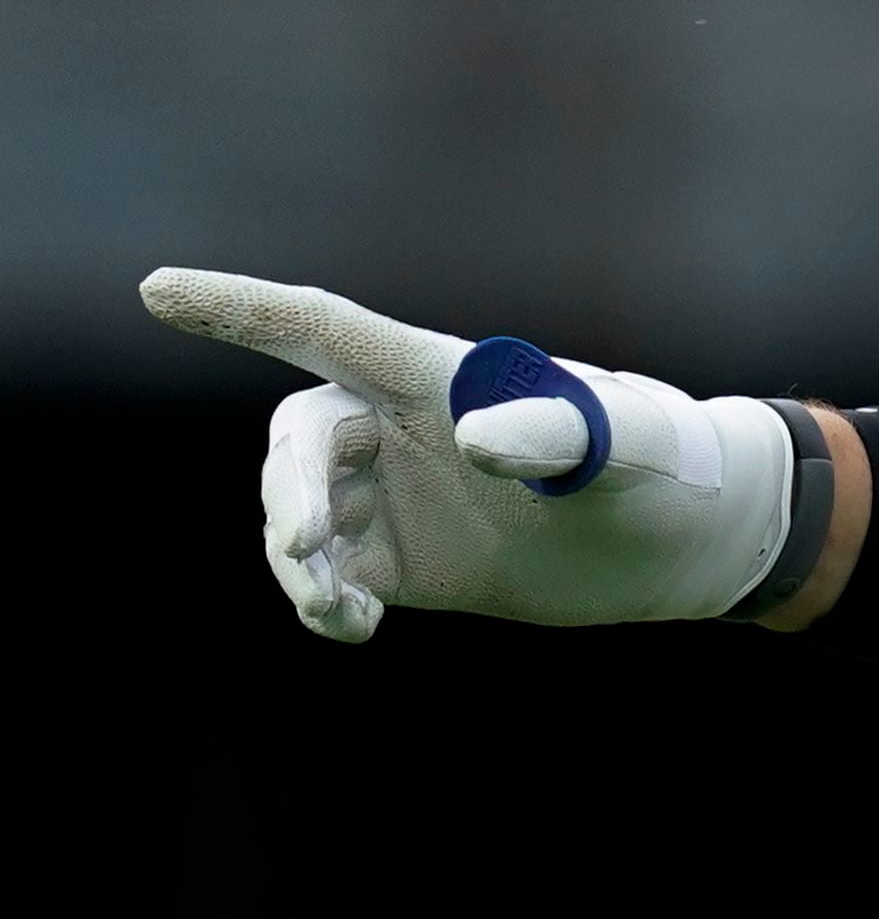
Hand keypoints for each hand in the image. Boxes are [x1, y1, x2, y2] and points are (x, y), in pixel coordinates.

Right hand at [141, 268, 801, 641]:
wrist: (684, 540)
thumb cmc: (662, 462)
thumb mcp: (628, 443)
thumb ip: (561, 429)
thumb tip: (477, 438)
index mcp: (439, 373)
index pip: (321, 327)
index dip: (237, 309)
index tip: (155, 289)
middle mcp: (401, 424)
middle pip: (298, 440)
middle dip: (288, 490)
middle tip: (306, 547)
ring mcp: (393, 492)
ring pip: (297, 513)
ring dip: (300, 562)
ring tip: (345, 608)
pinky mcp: (399, 558)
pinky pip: (328, 575)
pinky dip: (325, 602)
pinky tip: (358, 628)